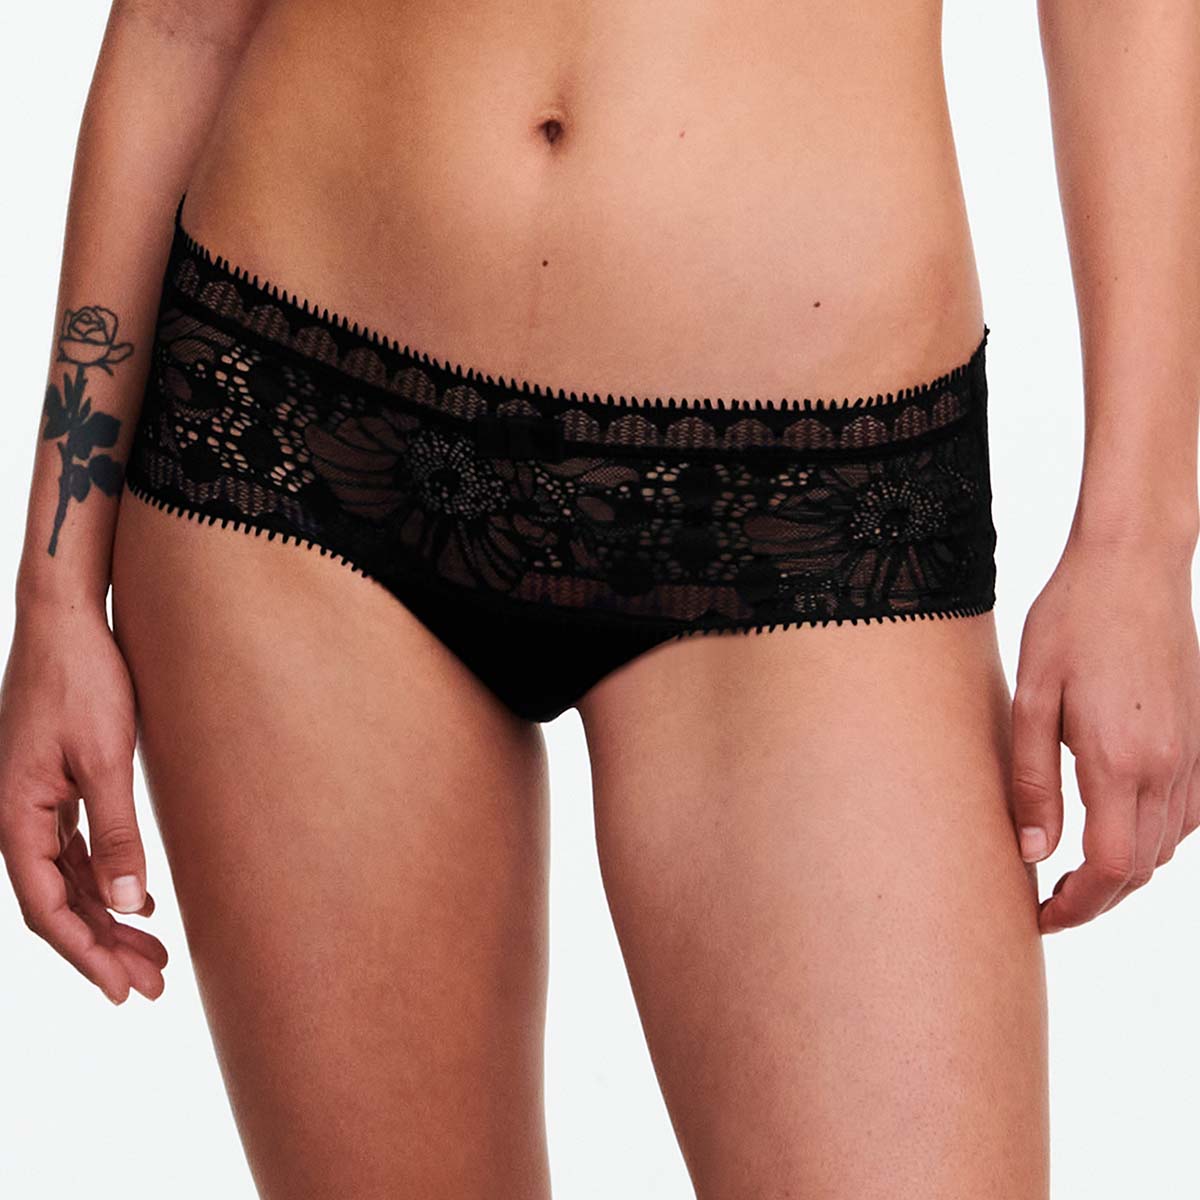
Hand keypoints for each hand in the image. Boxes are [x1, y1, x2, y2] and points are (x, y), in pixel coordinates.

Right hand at [0, 601, 166, 1001]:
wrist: (66, 622)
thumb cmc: (83, 680)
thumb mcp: (106, 759)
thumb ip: (119, 835)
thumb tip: (130, 906)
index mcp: (15, 817)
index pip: (47, 909)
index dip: (85, 956)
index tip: (123, 992)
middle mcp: (15, 818)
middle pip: (58, 903)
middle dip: (103, 949)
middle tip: (153, 985)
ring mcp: (33, 803)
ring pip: (68, 880)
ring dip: (109, 918)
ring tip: (154, 956)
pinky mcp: (54, 787)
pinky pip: (74, 851)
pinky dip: (105, 880)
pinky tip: (137, 902)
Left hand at [1010, 532, 1199, 933]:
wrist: (1133, 565)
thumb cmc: (1070, 622)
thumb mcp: (1031, 698)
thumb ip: (1032, 780)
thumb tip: (1032, 852)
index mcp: (1121, 760)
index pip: (1110, 868)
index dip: (1077, 907)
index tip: (1040, 916)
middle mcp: (1169, 767)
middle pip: (1142, 868)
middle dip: (1097, 899)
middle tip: (1048, 903)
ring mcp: (1195, 754)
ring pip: (1168, 846)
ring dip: (1124, 870)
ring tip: (1073, 872)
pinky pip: (1187, 814)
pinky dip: (1153, 838)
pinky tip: (1116, 827)